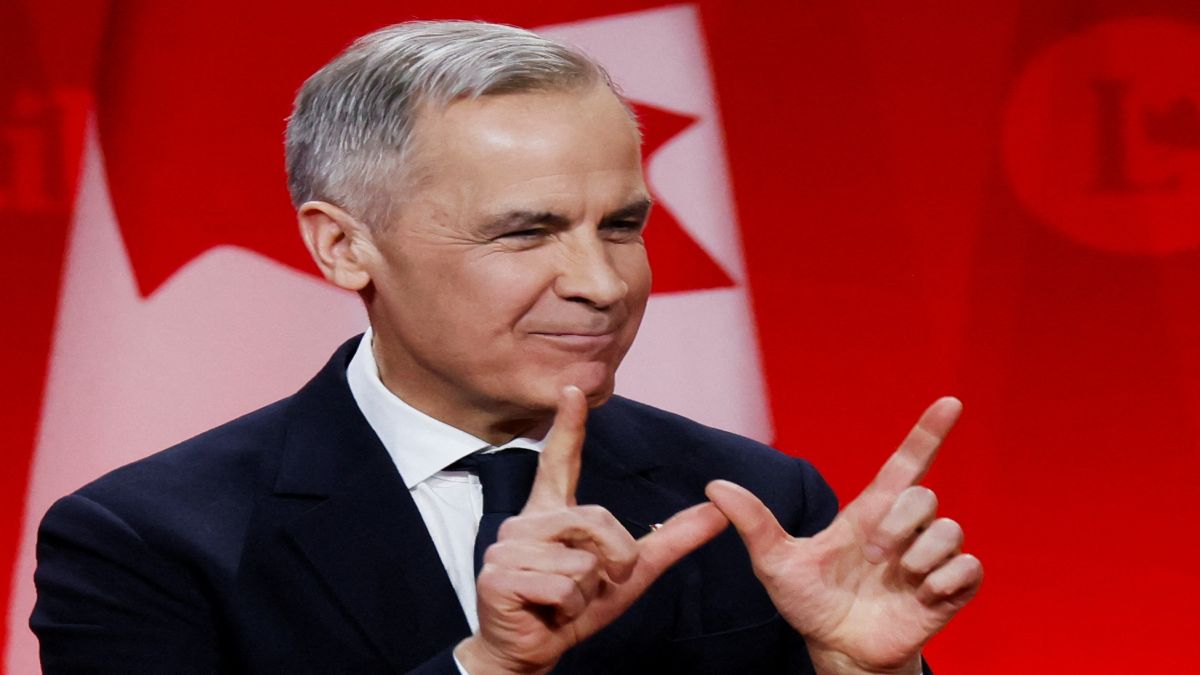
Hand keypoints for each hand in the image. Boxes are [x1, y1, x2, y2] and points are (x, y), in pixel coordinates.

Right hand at [455, 386, 728, 673]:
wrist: (528, 652)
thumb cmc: (573, 608)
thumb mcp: (631, 573)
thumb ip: (671, 540)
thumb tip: (719, 510)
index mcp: (552, 513)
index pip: (560, 462)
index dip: (569, 426)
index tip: (573, 389)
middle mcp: (526, 522)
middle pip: (598, 521)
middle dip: (614, 562)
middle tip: (592, 586)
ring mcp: (507, 546)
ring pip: (582, 563)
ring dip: (585, 594)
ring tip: (560, 601)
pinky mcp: (497, 576)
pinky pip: (561, 587)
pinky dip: (566, 609)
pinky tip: (544, 611)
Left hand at [705, 397, 982, 674]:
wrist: (837, 649)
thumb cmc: (809, 602)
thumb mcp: (776, 563)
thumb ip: (753, 523)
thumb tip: (715, 486)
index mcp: (871, 513)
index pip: (906, 463)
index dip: (928, 432)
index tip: (950, 402)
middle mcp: (905, 530)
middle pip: (925, 496)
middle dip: (898, 524)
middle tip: (871, 557)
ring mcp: (929, 559)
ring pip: (950, 531)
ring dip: (919, 558)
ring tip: (896, 580)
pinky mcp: (949, 590)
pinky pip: (968, 568)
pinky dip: (943, 582)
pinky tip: (921, 596)